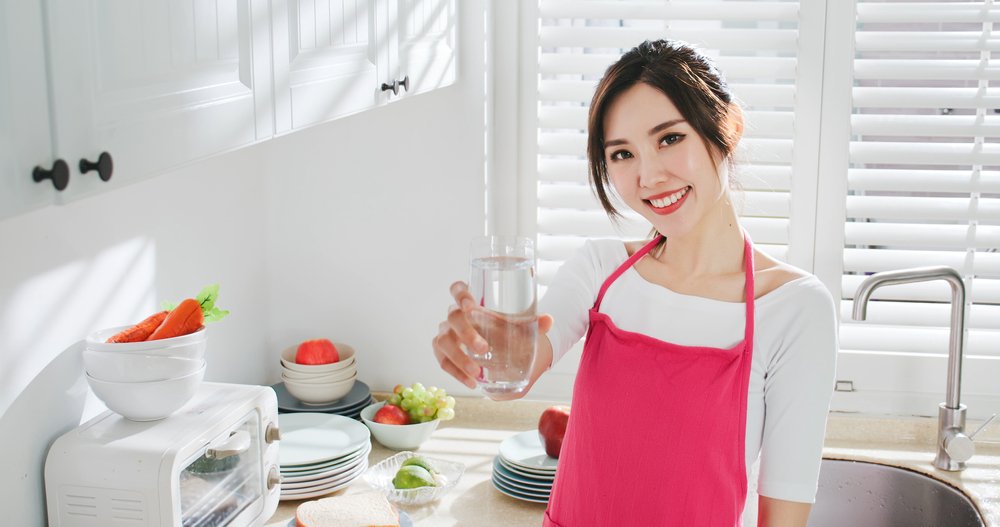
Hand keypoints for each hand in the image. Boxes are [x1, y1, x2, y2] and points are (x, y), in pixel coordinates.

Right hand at [432, 281, 551, 391]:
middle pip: (452, 317)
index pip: (457, 288)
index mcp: (470, 302)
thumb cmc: (504, 329)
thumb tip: (548, 320)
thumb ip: (534, 322)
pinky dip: (456, 373)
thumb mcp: (518, 325)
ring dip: (459, 357)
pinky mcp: (442, 352)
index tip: (471, 306)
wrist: (498, 345)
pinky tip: (471, 382)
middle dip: (466, 333)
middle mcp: (454, 315)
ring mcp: (446, 333)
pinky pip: (443, 362)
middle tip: (484, 349)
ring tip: (477, 371)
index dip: (460, 294)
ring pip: (442, 341)